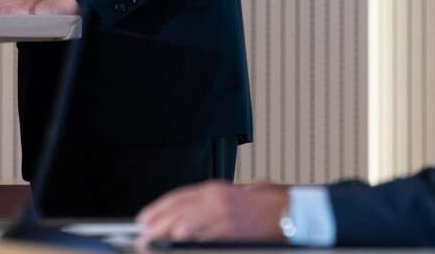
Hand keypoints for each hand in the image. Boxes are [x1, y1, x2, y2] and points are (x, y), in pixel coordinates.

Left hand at [137, 181, 286, 247]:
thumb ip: (219, 201)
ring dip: (163, 234)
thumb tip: (197, 212)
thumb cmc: (272, 204)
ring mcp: (221, 216)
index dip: (159, 208)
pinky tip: (175, 243)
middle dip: (155, 223)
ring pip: (182, 224)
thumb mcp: (240, 193)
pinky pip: (200, 237)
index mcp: (217, 190)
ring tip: (149, 243)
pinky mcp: (229, 232)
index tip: (146, 218)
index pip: (179, 197)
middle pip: (175, 210)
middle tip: (141, 235)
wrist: (293, 212)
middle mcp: (216, 199)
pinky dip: (184, 240)